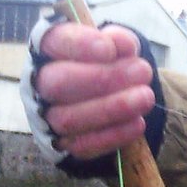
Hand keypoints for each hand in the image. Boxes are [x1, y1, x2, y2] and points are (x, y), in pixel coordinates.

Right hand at [26, 23, 154, 159]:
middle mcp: (40, 84)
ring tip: (146, 97)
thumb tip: (124, 45)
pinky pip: (82, 145)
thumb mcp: (115, 45)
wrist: (105, 97)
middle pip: (57, 83)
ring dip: (111, 109)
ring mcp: (47, 118)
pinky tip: (138, 123)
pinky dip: (113, 135)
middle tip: (143, 71)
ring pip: (68, 118)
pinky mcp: (62, 145)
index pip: (54, 42)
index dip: (79, 45)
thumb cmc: (106, 64)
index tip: (109, 50)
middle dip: (102, 79)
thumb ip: (118, 41)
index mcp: (48, 49)